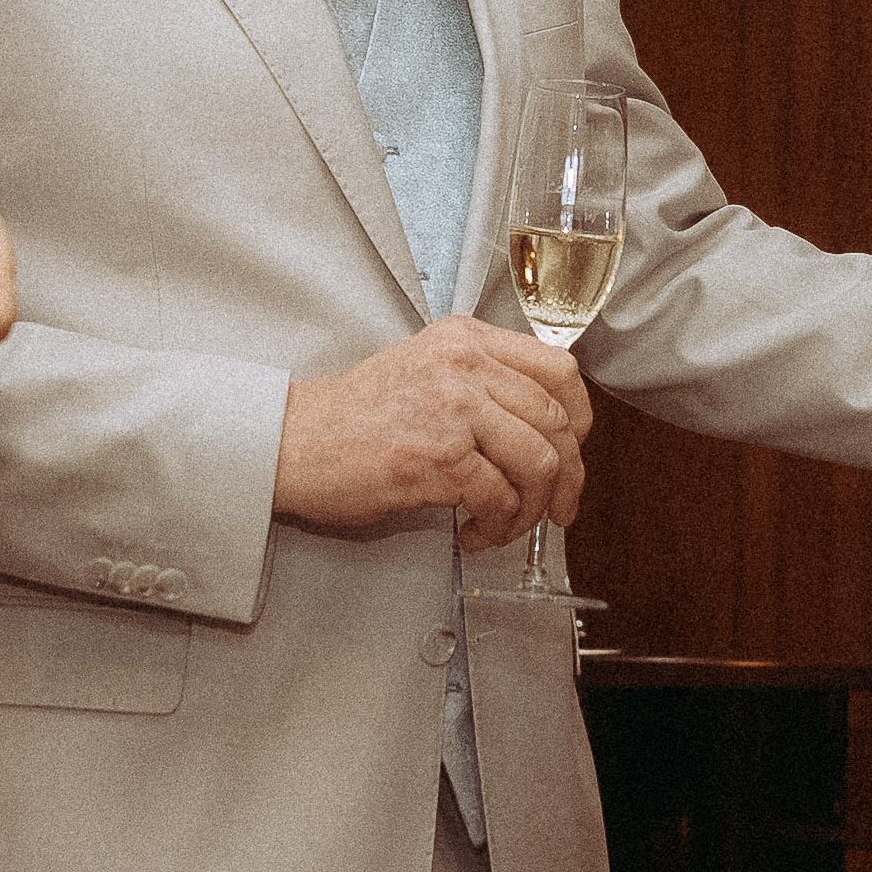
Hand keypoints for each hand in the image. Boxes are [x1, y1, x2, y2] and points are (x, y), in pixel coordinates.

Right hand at [278, 316, 591, 554]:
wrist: (292, 442)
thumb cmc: (353, 419)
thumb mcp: (425, 371)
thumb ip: (480, 382)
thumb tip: (543, 429)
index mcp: (465, 340)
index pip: (558, 369)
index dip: (579, 418)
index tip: (574, 450)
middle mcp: (464, 365)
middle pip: (557, 421)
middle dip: (568, 477)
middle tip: (556, 509)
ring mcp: (452, 407)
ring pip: (540, 462)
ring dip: (532, 509)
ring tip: (505, 524)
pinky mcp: (437, 455)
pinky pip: (500, 498)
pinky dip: (497, 526)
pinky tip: (475, 532)